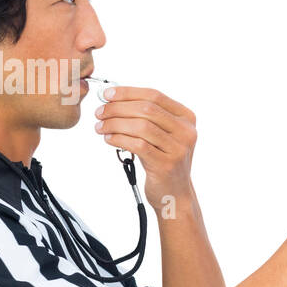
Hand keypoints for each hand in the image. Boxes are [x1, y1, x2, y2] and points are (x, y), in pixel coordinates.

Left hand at [95, 86, 197, 209]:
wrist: (174, 193)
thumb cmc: (162, 160)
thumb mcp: (162, 134)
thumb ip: (147, 116)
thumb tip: (113, 98)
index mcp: (186, 118)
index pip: (154, 96)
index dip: (128, 93)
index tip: (106, 94)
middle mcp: (186, 131)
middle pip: (147, 109)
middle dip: (118, 108)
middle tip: (100, 112)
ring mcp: (178, 149)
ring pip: (141, 126)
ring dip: (115, 124)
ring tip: (101, 127)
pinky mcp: (166, 164)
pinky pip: (138, 145)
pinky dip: (119, 139)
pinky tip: (109, 139)